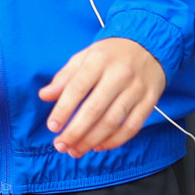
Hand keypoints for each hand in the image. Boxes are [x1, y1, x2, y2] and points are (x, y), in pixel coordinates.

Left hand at [38, 37, 165, 157]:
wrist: (150, 44)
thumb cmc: (111, 54)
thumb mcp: (85, 56)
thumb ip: (65, 77)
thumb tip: (44, 96)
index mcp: (99, 60)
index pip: (78, 87)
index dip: (63, 109)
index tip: (52, 127)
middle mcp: (119, 74)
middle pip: (94, 109)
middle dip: (75, 132)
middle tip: (61, 146)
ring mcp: (137, 88)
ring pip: (112, 122)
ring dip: (91, 140)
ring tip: (76, 150)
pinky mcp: (150, 100)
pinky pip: (132, 127)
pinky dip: (114, 141)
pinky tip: (99, 146)